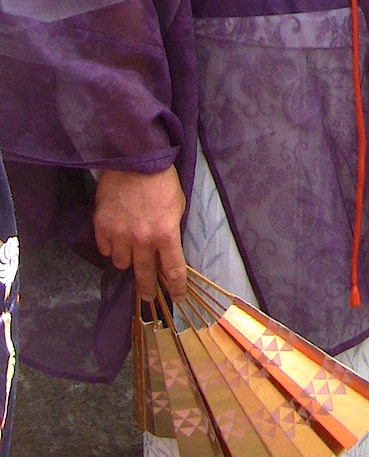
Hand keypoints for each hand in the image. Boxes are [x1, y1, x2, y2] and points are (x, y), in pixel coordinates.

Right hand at [93, 167, 186, 301]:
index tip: (177, 297)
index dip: (176, 287)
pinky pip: (106, 250)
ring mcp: (120, 235)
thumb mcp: (178, 206)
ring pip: (122, 264)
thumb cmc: (161, 180)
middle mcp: (142, 240)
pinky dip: (112, 247)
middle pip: (145, 275)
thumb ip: (171, 230)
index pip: (173, 270)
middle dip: (148, 290)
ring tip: (131, 252)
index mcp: (166, 233)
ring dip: (128, 261)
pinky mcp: (102, 227)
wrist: (134, 159)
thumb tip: (167, 250)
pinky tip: (116, 239)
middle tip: (148, 298)